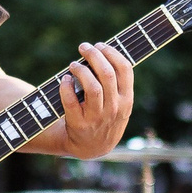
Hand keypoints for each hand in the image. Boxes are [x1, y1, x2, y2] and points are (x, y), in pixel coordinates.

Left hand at [54, 42, 135, 160]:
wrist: (92, 147)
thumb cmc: (105, 118)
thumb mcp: (120, 105)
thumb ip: (117, 84)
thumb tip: (105, 52)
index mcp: (126, 100)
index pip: (125, 69)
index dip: (112, 52)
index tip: (101, 45)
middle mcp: (114, 108)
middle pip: (107, 74)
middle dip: (94, 55)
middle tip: (84, 47)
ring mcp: (97, 117)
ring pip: (92, 87)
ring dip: (81, 70)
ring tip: (73, 64)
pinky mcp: (79, 123)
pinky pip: (71, 101)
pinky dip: (66, 87)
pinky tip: (65, 79)